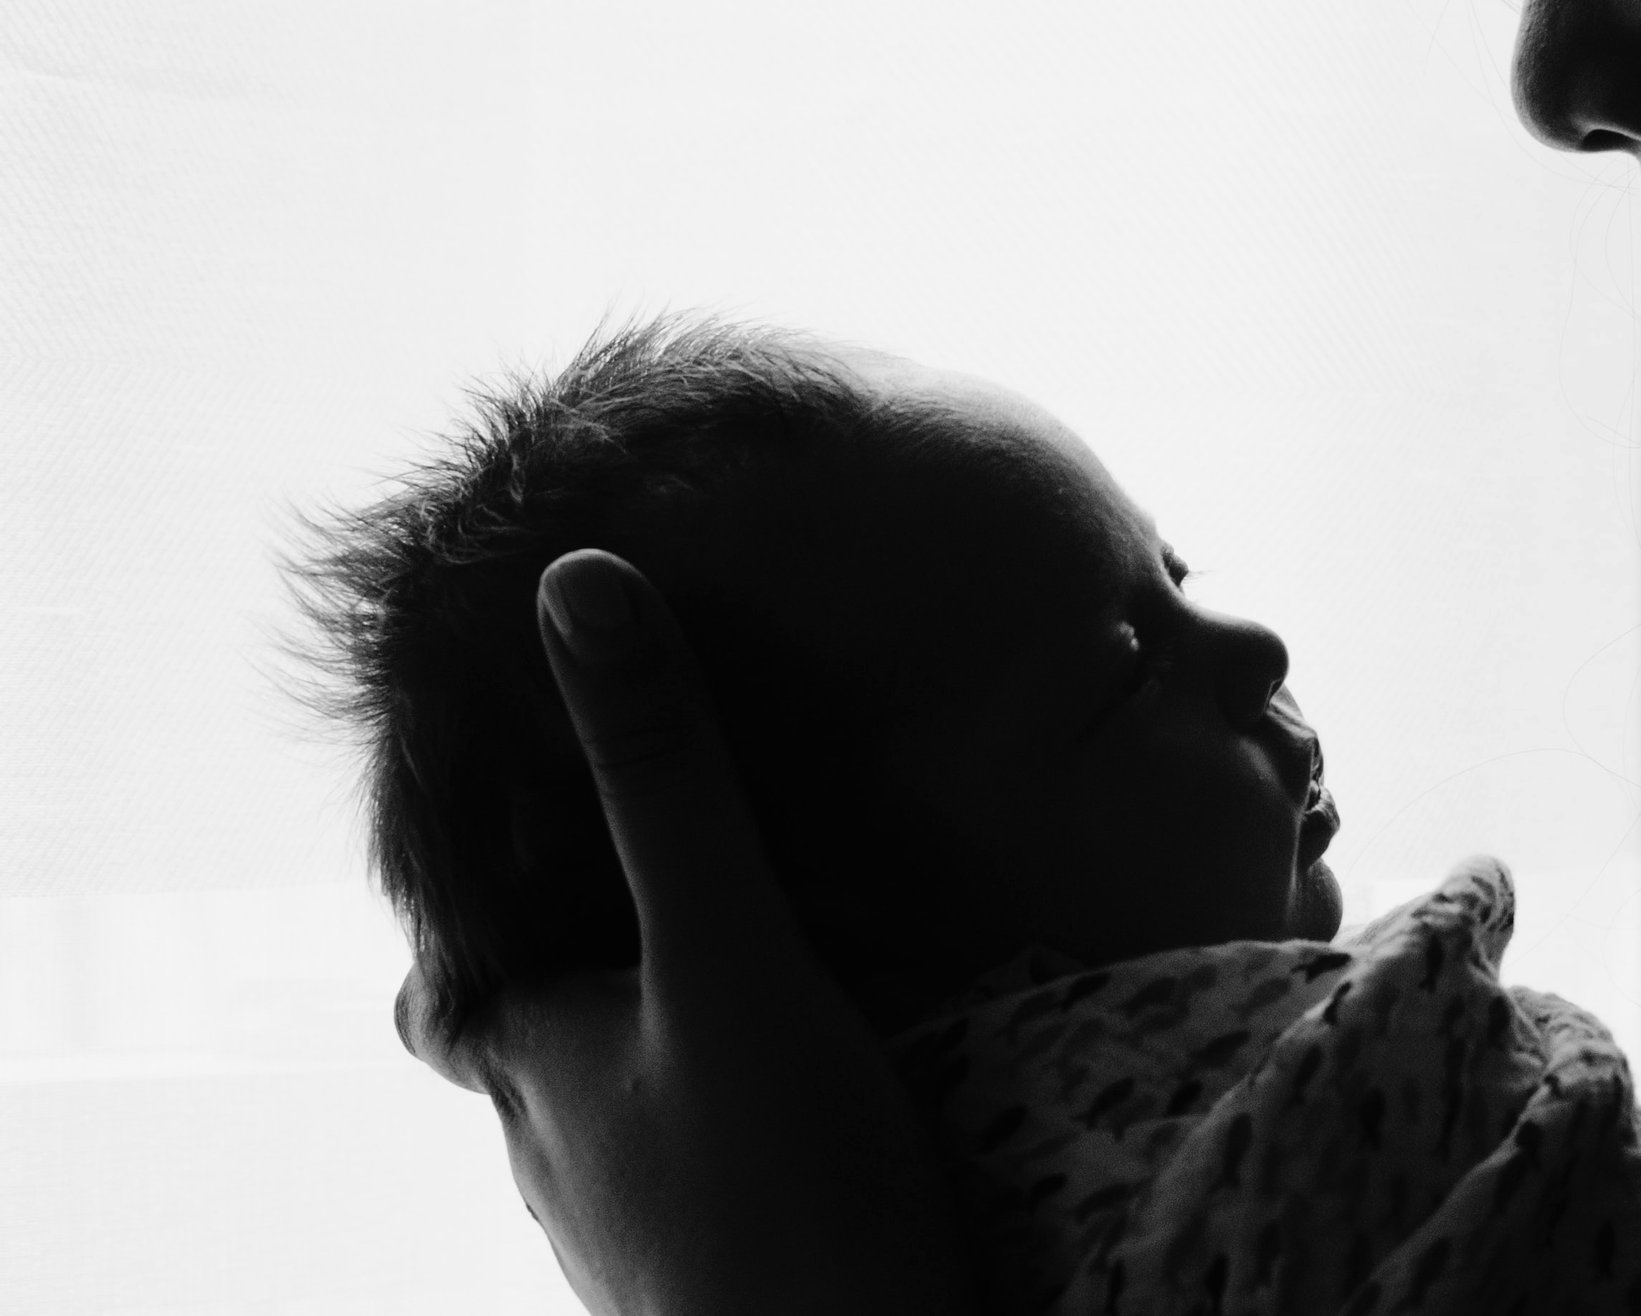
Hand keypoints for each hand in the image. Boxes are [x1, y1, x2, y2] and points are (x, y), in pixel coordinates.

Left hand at [395, 548, 973, 1315]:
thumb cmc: (781, 1191)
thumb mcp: (729, 959)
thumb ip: (663, 788)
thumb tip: (577, 588)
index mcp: (532, 1067)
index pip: (436, 987)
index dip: (456, 921)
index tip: (508, 850)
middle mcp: (562, 1155)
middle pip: (527, 1047)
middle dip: (572, 971)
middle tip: (650, 894)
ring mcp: (638, 1230)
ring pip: (614, 1116)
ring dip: (651, 1044)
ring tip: (738, 970)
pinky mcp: (721, 1273)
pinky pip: (692, 1167)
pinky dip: (721, 1112)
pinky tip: (801, 1095)